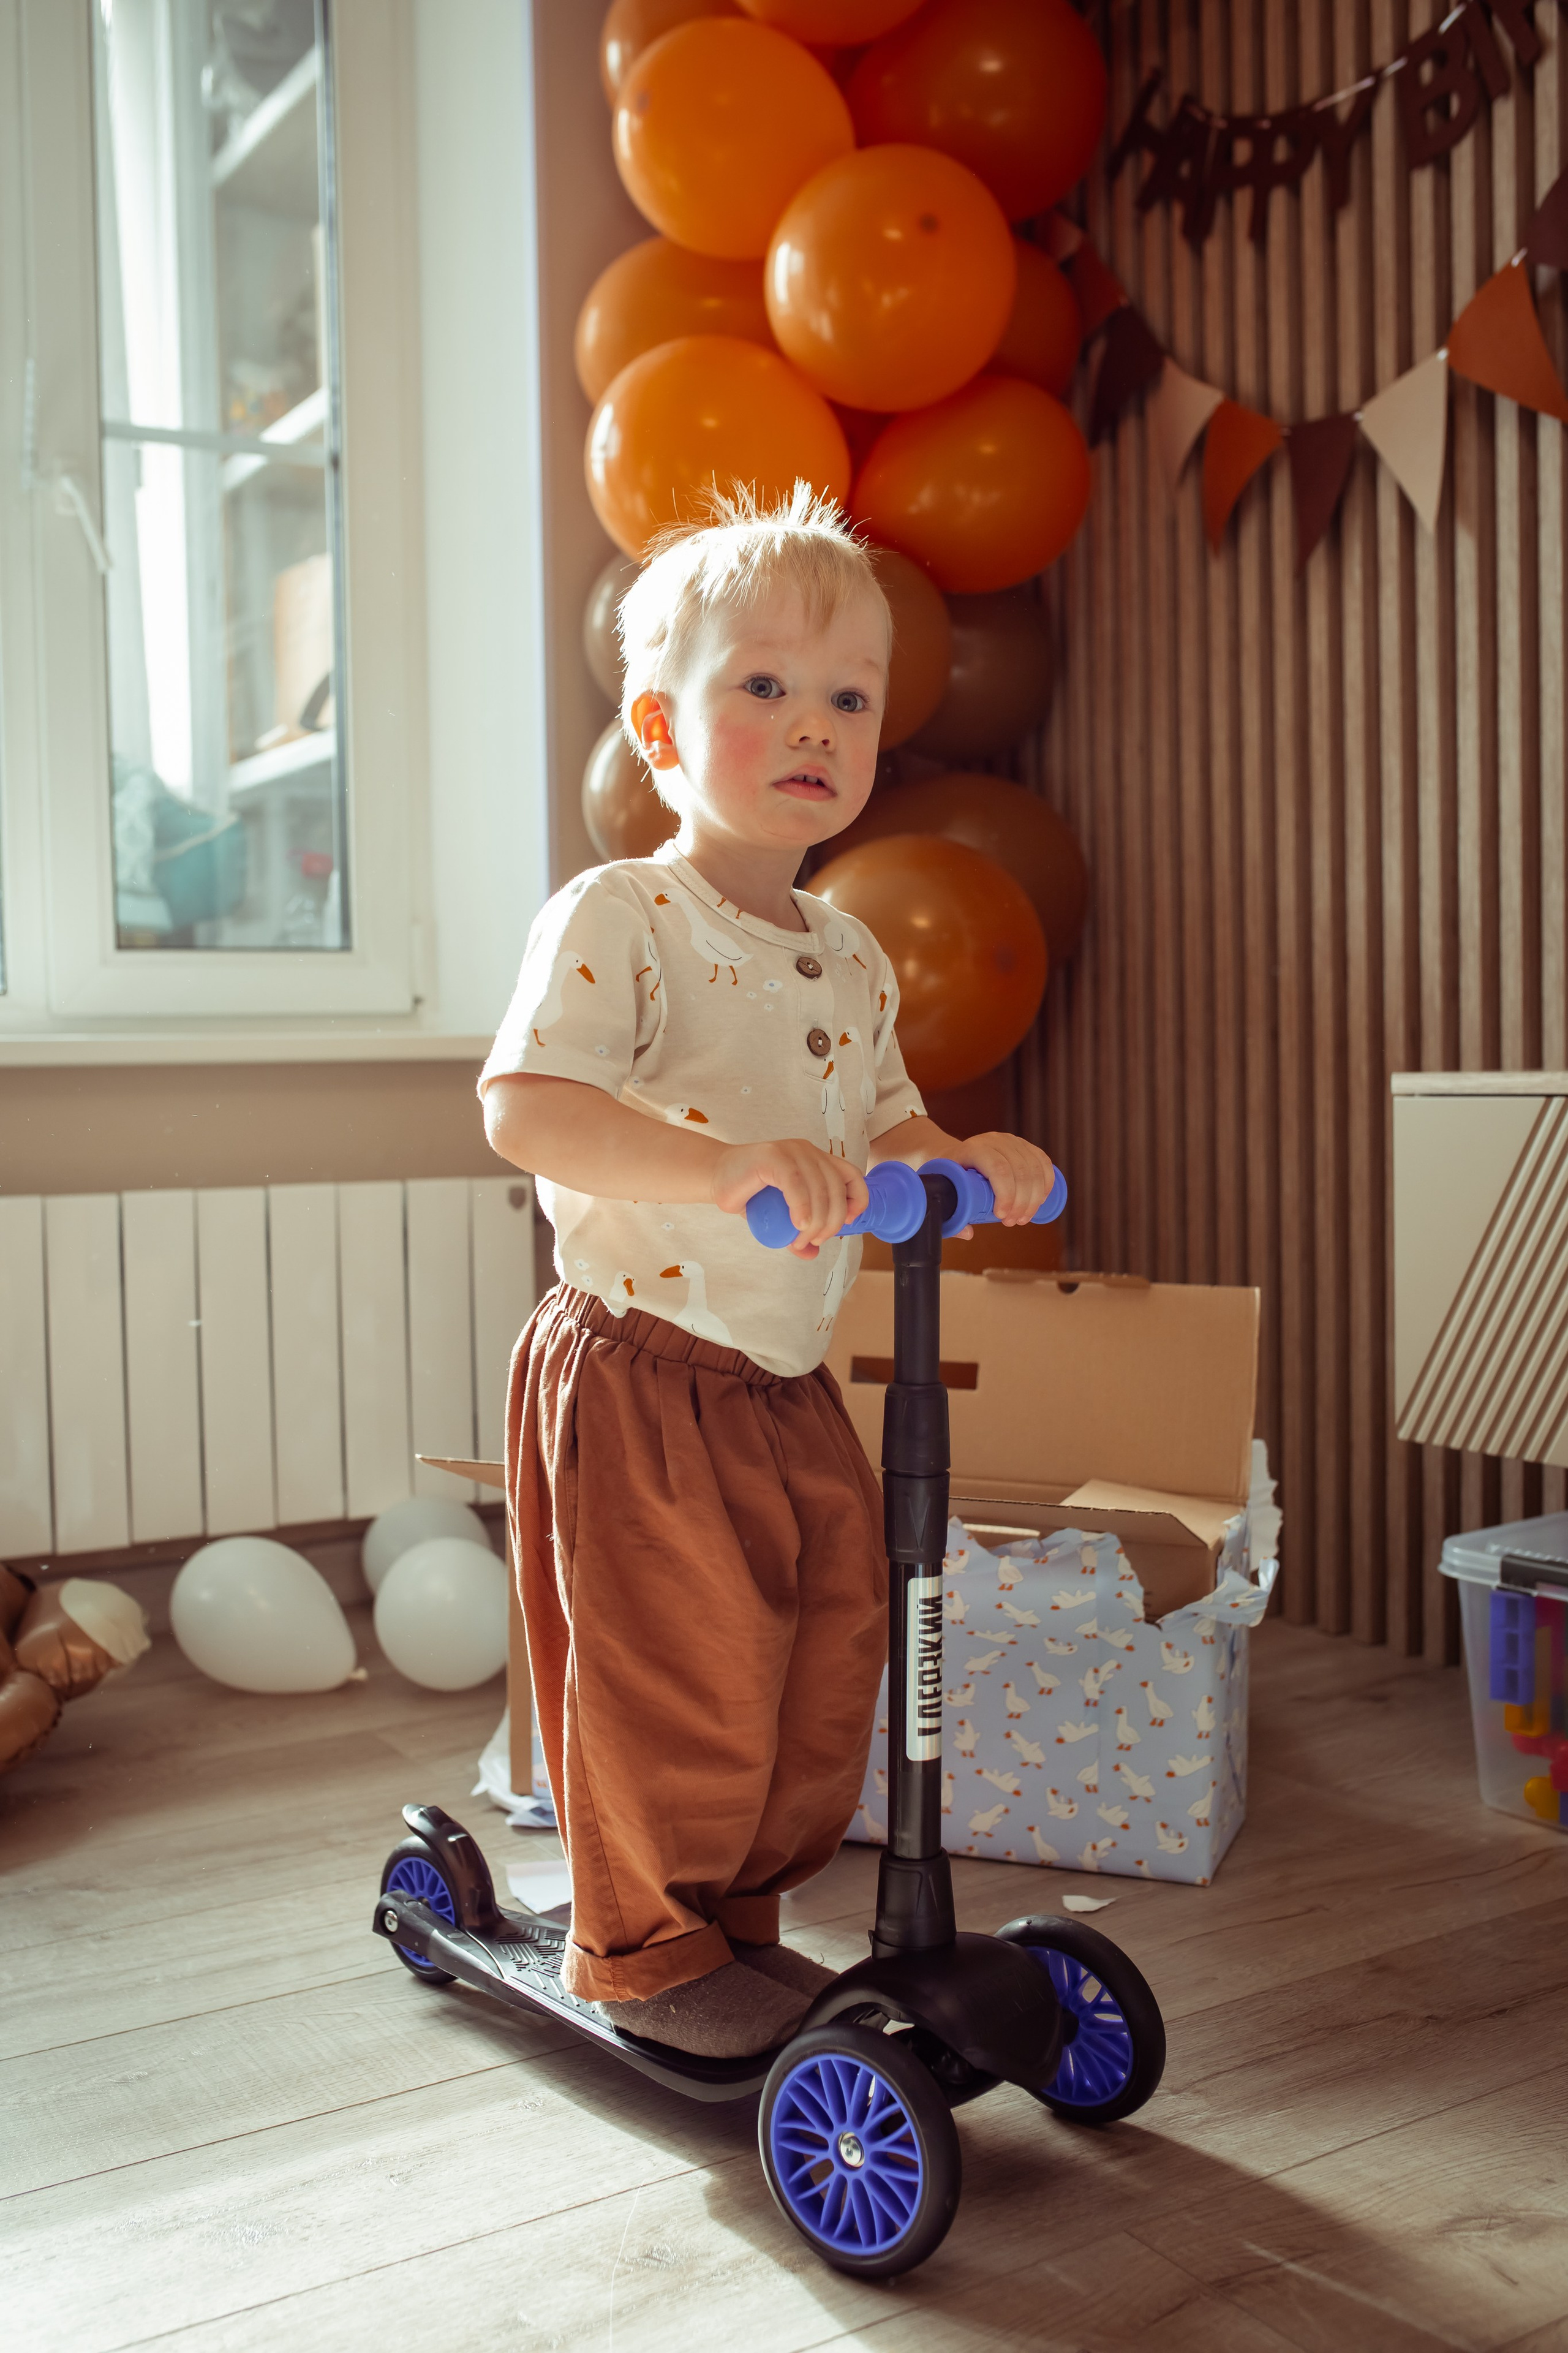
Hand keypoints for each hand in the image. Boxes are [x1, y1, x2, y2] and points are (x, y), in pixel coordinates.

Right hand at [711, 1138, 868, 1258]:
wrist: (717, 1179)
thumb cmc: (751, 1197)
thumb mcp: (780, 1219)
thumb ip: (798, 1233)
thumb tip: (812, 1254)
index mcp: (817, 1161)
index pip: (852, 1176)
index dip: (857, 1200)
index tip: (847, 1223)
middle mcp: (809, 1152)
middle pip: (837, 1189)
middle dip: (832, 1222)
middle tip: (815, 1240)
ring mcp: (792, 1151)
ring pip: (819, 1189)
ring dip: (816, 1221)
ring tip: (801, 1239)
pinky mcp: (774, 1156)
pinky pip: (796, 1184)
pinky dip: (802, 1208)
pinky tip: (798, 1225)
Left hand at [953, 1131, 1056, 1227]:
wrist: (953, 1154)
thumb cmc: (949, 1177)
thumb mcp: (944, 1191)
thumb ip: (951, 1215)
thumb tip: (969, 1234)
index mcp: (975, 1148)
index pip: (998, 1169)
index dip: (1006, 1195)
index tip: (1002, 1217)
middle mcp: (995, 1140)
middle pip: (1020, 1171)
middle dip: (1022, 1202)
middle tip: (1014, 1222)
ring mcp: (1012, 1141)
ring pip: (1035, 1168)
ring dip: (1035, 1198)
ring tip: (1024, 1217)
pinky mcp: (1024, 1145)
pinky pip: (1043, 1162)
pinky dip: (1046, 1183)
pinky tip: (1041, 1200)